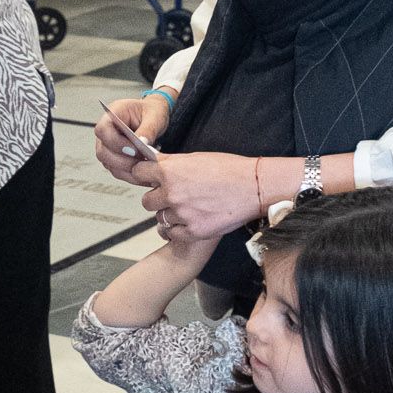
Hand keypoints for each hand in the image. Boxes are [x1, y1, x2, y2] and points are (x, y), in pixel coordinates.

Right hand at [96, 91, 168, 182]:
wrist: (153, 119)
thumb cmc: (152, 112)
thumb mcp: (155, 116)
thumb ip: (148, 129)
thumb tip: (143, 144)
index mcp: (112, 114)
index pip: (102, 130)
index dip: (115, 142)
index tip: (135, 149)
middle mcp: (106, 132)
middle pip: (102, 152)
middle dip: (122, 160)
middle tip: (142, 161)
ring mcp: (108, 147)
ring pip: (109, 164)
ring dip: (127, 170)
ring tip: (146, 168)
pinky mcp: (114, 159)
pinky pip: (118, 171)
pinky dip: (131, 175)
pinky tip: (145, 174)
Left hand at [138, 150, 266, 240]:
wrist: (254, 188)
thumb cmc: (229, 169)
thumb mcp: (196, 158)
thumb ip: (172, 163)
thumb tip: (152, 161)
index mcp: (170, 172)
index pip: (138, 173)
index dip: (145, 175)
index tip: (150, 177)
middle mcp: (172, 193)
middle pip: (147, 201)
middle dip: (157, 198)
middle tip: (173, 196)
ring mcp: (182, 214)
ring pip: (160, 218)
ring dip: (170, 214)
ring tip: (187, 208)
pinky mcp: (193, 231)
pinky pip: (172, 234)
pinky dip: (178, 230)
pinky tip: (188, 222)